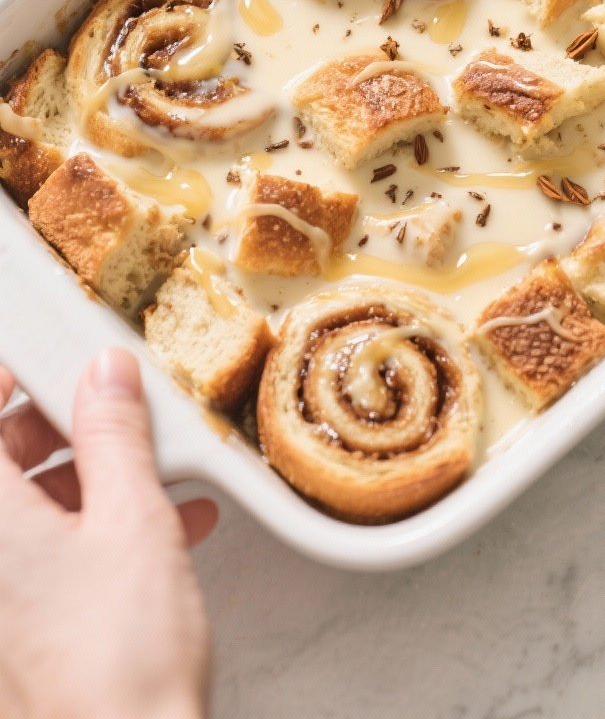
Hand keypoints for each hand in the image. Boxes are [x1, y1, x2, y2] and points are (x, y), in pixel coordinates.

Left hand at [0, 348, 216, 718]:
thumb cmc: (115, 666)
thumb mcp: (132, 519)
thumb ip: (114, 434)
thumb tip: (105, 376)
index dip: (8, 378)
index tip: (48, 360)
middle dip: (58, 429)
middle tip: (110, 414)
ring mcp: (0, 598)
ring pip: (25, 512)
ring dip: (89, 482)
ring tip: (157, 474)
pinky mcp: (18, 635)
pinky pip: (42, 560)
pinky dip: (92, 534)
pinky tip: (166, 530)